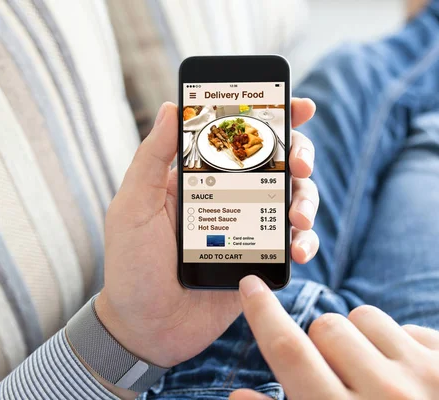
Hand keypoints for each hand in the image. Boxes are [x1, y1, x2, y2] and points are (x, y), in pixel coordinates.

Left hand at [95, 99, 318, 370]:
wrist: (145, 328)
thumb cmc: (131, 265)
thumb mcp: (134, 206)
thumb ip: (152, 158)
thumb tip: (172, 106)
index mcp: (201, 177)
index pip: (240, 138)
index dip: (273, 117)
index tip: (299, 106)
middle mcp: (231, 198)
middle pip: (279, 164)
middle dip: (300, 155)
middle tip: (300, 164)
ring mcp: (250, 229)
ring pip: (293, 200)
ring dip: (307, 200)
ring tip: (298, 217)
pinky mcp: (262, 262)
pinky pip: (294, 244)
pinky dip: (305, 242)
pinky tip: (298, 250)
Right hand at [231, 275, 438, 399]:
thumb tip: (237, 393)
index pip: (290, 351)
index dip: (263, 313)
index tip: (251, 285)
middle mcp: (388, 396)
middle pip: (327, 327)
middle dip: (324, 346)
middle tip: (341, 381)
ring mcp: (431, 375)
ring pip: (366, 317)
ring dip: (362, 342)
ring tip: (377, 381)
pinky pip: (408, 326)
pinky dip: (401, 349)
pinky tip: (413, 384)